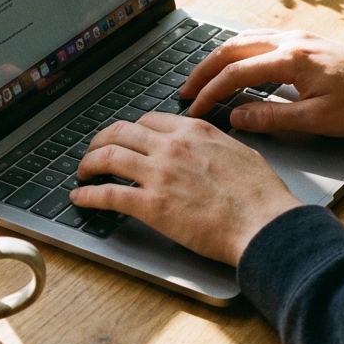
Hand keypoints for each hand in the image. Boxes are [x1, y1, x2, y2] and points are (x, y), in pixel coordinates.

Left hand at [69, 112, 301, 265]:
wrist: (263, 223)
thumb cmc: (260, 195)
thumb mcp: (239, 152)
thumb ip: (215, 145)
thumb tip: (208, 149)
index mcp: (194, 131)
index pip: (149, 121)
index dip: (131, 130)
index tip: (125, 138)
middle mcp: (171, 146)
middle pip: (120, 132)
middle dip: (101, 141)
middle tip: (94, 152)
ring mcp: (159, 174)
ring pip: (107, 157)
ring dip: (88, 163)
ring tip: (82, 172)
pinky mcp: (151, 205)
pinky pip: (108, 194)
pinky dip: (88, 195)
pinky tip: (80, 198)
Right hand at [180, 29, 343, 136]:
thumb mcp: (317, 120)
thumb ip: (272, 118)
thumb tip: (236, 117)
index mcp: (292, 59)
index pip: (236, 73)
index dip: (210, 92)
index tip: (194, 109)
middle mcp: (292, 41)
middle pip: (233, 49)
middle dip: (205, 70)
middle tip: (186, 91)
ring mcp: (300, 37)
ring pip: (246, 40)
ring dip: (220, 58)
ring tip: (203, 78)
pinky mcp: (308, 42)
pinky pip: (262, 40)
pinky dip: (240, 52)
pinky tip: (237, 66)